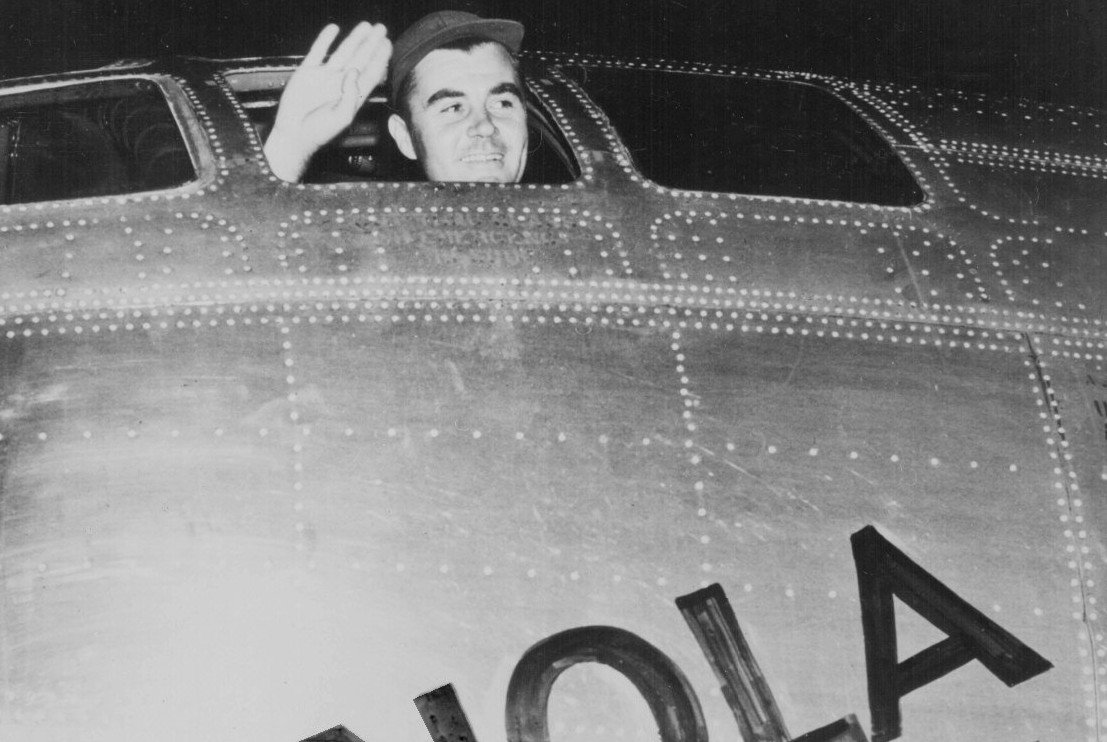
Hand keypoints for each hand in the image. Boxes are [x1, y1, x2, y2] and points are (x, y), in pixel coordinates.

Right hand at [264, 22, 391, 181]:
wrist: (293, 135)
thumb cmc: (319, 132)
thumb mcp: (341, 118)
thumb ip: (350, 95)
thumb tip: (354, 71)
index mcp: (352, 96)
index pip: (370, 74)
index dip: (380, 59)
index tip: (388, 44)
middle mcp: (340, 84)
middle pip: (360, 59)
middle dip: (371, 44)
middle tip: (382, 29)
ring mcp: (324, 77)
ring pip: (342, 53)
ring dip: (354, 39)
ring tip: (365, 26)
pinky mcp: (307, 73)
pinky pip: (317, 52)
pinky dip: (324, 40)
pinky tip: (333, 29)